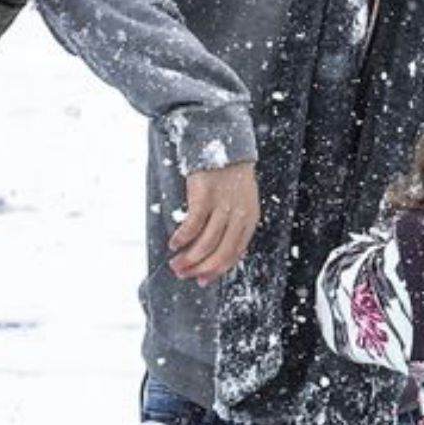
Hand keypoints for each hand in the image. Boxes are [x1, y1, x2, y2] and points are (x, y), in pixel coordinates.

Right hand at [169, 163, 259, 285]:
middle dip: (200, 268)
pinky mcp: (205, 196)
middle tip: (183, 275)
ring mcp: (222, 206)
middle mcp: (239, 215)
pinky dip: (181, 238)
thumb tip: (215, 251)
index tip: (202, 279)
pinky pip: (192, 226)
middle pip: (220, 253)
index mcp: (250, 219)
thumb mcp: (241, 201)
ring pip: (206, 244)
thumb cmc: (230, 175)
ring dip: (188, 258)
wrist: (225, 145)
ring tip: (175, 263)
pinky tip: (173, 243)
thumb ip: (233, 224)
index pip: (235, 254)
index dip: (217, 270)